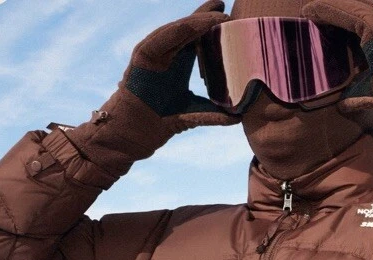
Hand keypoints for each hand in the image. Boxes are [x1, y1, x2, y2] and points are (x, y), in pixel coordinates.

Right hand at [63, 0, 239, 178]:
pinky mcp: (141, 57)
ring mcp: (153, 54)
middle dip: (206, 16)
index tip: (230, 16)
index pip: (197, 38)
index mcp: (178, 63)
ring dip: (196, 22)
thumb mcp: (193, 113)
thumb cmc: (161, 122)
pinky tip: (195, 23)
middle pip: (188, 29)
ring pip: (176, 31)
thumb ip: (214, 113)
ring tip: (217, 16)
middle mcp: (166, 55)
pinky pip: (160, 40)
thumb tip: (239, 116)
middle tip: (224, 5)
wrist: (133, 134)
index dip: (212, 26)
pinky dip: (177, 31)